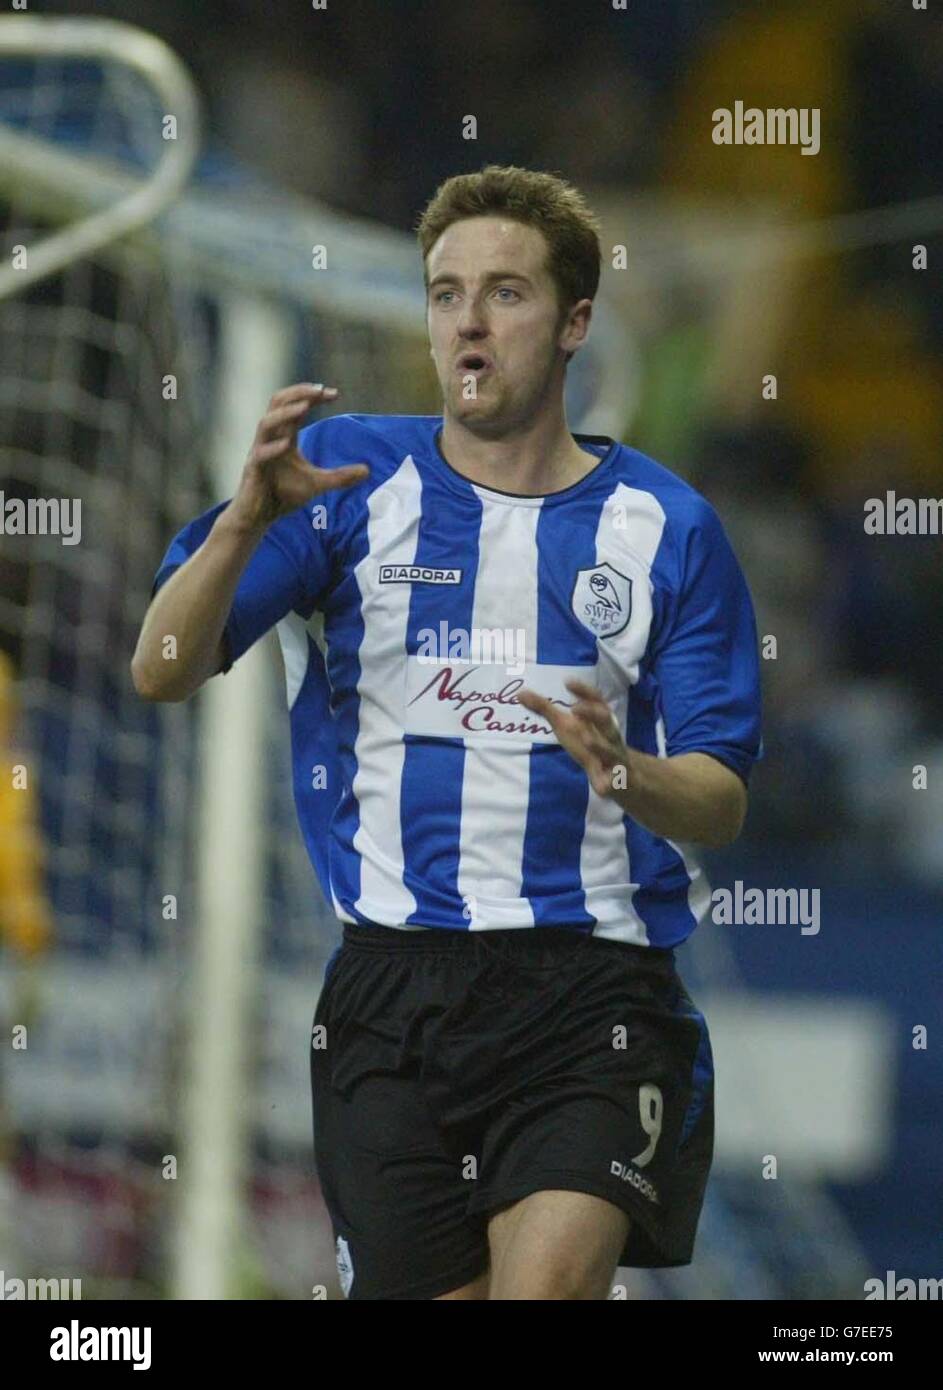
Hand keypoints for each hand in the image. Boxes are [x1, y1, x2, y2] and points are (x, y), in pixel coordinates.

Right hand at [228, 383, 368, 531]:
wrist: (258, 517)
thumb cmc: (282, 495)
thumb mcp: (317, 484)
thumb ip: (340, 477)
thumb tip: (367, 471)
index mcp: (284, 436)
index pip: (296, 405)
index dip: (312, 396)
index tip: (334, 393)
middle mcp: (270, 438)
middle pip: (277, 403)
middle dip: (298, 393)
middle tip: (320, 389)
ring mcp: (259, 452)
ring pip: (265, 424)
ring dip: (284, 414)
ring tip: (304, 407)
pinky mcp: (253, 470)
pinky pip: (260, 454)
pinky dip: (272, 448)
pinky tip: (286, 444)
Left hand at [517, 678, 627, 797]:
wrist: (624, 777)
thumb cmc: (590, 744)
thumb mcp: (567, 726)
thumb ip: (545, 709)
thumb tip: (519, 693)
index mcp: (598, 720)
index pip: (596, 701)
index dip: (584, 691)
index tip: (567, 682)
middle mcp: (609, 736)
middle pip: (606, 721)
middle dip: (593, 714)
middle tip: (575, 708)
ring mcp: (613, 758)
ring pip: (610, 751)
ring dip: (599, 745)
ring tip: (586, 739)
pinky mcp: (614, 780)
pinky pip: (611, 782)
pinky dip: (607, 783)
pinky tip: (601, 788)